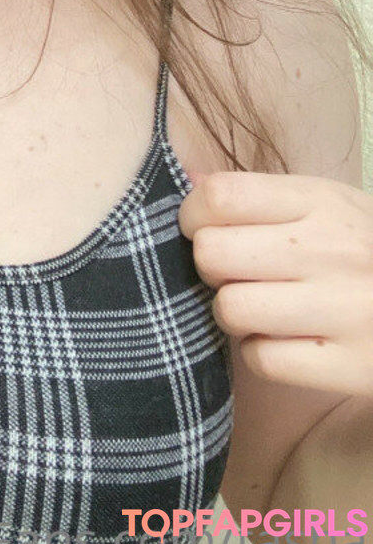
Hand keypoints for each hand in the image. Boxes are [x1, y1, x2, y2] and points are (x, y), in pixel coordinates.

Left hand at [178, 169, 372, 395]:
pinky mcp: (349, 366)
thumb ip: (259, 194)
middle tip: (234, 272)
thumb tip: (189, 178)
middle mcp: (330, 250)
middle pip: (212, 253)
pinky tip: (287, 341)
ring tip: (260, 307)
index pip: (220, 196)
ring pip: (230, 308)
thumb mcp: (327, 205)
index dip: (192, 215)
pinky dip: (263, 354)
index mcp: (321, 202)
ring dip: (233, 312)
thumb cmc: (368, 250)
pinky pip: (261, 359)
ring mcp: (342, 309)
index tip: (202, 227)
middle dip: (209, 266)